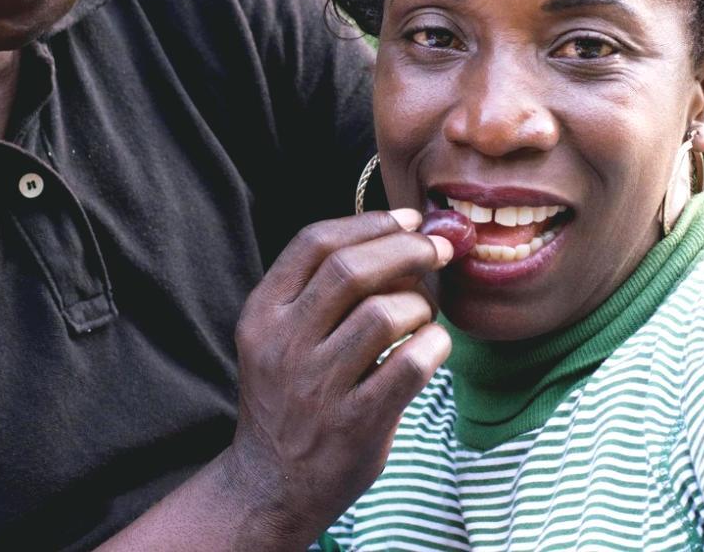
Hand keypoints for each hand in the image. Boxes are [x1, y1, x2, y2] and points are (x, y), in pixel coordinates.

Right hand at [223, 208, 453, 546]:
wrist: (273, 484)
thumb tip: (400, 231)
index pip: (314, 242)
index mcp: (263, 313)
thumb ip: (321, 288)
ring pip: (384, 313)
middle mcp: (283, 345)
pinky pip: (410, 365)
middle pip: (351, 269)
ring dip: (420, 303)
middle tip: (439, 249)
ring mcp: (316, 386)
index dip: (371, 222)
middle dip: (407, 249)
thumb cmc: (291, 395)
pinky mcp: (354, 423)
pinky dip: (434, 346)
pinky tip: (434, 347)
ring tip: (425, 315)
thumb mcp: (280, 335)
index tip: (411, 218)